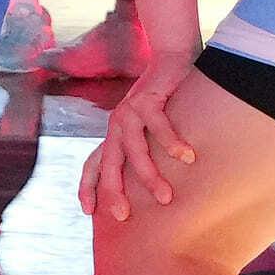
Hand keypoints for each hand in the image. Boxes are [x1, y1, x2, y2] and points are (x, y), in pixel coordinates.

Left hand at [86, 46, 200, 220]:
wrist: (171, 58)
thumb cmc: (166, 100)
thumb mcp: (151, 130)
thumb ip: (150, 151)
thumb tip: (158, 185)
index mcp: (115, 135)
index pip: (94, 164)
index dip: (88, 187)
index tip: (88, 212)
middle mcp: (117, 125)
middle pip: (110, 164)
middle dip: (113, 191)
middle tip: (123, 216)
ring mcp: (129, 112)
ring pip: (134, 149)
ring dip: (148, 175)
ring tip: (165, 197)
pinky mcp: (147, 99)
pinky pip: (158, 125)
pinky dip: (172, 142)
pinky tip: (187, 157)